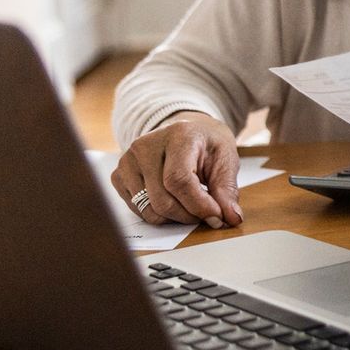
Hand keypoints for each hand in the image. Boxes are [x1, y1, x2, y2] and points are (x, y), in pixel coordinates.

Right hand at [111, 112, 242, 227]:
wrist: (186, 131)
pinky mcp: (118, 175)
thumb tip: (231, 218)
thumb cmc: (206, 144)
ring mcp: (128, 160)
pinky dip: (157, 214)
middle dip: (189, 216)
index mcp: (177, 136)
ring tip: (191, 207)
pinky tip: (173, 201)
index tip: (216, 216)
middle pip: (162, 200)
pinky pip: (136, 209)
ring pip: (148, 209)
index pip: (178, 180)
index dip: (198, 205)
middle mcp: (146, 146)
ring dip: (174, 218)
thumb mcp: (226, 159)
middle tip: (207, 215)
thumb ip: (227, 189)